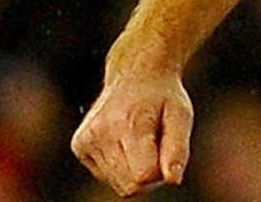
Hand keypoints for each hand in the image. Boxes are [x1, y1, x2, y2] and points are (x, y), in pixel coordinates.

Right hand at [70, 66, 193, 194]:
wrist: (136, 74)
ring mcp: (85, 140)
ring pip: (117, 184)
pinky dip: (119, 165)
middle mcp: (101, 133)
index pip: (143, 176)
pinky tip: (125, 141)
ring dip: (134, 171)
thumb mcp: (181, 116)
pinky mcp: (78, 146)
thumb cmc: (164, 97)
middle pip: (130, 185)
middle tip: (156, 146)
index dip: (161, 172)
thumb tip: (173, 181)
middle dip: (148, 174)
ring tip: (141, 142)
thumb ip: (178, 150)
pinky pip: (105, 175)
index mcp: (128, 124)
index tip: (167, 152)